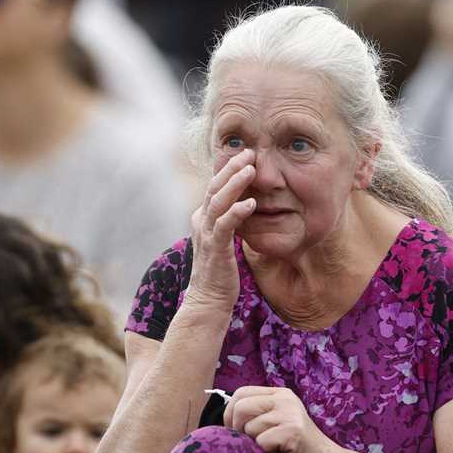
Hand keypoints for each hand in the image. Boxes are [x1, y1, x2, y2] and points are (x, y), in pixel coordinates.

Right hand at [185, 149, 258, 313]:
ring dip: (234, 183)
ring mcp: (206, 235)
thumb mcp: (225, 240)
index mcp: (203, 218)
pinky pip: (225, 226)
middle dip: (231, 168)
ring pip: (218, 201)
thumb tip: (244, 205)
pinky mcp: (215, 249)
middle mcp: (201, 222)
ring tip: (251, 169)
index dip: (228, 169)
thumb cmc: (220, 271)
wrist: (209, 300)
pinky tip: (251, 203)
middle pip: (214, 187)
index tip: (246, 154)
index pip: (214, 187)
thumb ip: (230, 222)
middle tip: (250, 152)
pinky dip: (237, 212)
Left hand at [223, 385, 337, 452]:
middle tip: (250, 444)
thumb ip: (256, 415)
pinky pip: (260, 442)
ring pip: (249, 427)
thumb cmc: (296, 450)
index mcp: (279, 394)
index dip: (230, 413)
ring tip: (272, 450)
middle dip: (237, 429)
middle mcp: (285, 399)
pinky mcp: (292, 431)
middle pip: (240, 407)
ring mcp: (290, 413)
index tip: (235, 431)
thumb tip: (223, 419)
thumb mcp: (276, 424)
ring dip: (254, 445)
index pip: (240, 393)